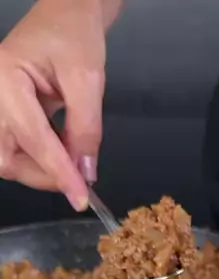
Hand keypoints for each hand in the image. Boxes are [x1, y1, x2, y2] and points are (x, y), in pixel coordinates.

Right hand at [0, 0, 122, 209]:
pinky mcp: (7, 115)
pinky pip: (17, 148)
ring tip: (72, 164)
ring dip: (41, 170)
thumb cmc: (75, 35)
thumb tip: (85, 172)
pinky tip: (64, 156)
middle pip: (5, 157)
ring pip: (9, 158)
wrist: (68, 14)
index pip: (33, 138)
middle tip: (75, 183)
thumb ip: (86, 129)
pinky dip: (41, 160)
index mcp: (6, 78)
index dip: (58, 172)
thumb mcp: (87, 79)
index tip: (79, 197)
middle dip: (40, 175)